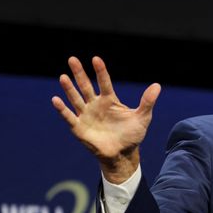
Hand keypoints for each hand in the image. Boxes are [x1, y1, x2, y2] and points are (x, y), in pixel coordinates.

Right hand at [52, 56, 160, 182]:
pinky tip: (55, 99)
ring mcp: (86, 115)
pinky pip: (69, 116)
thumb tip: (157, 85)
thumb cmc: (132, 134)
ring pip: (76, 98)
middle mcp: (95, 105)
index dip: (100, 71)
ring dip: (69, 88)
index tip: (96, 59)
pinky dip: (62, 109)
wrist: (123, 154)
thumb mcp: (142, 117)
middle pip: (86, 86)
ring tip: (64, 76)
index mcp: (110, 100)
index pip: (104, 82)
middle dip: (79, 73)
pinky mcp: (79, 127)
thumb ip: (147, 102)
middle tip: (73, 59)